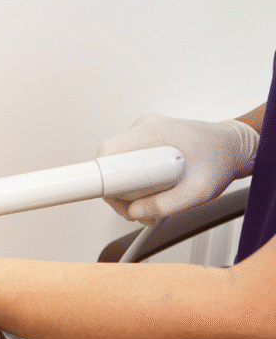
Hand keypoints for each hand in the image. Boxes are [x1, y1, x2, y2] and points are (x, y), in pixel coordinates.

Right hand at [97, 113, 257, 223]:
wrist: (233, 148)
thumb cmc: (220, 160)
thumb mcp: (199, 191)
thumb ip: (165, 205)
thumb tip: (134, 211)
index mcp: (153, 132)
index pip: (108, 155)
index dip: (104, 180)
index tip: (110, 197)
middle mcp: (144, 128)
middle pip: (109, 163)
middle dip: (119, 193)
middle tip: (138, 211)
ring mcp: (144, 132)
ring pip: (117, 165)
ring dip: (127, 190)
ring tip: (150, 205)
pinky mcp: (146, 140)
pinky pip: (127, 162)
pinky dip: (134, 182)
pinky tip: (151, 193)